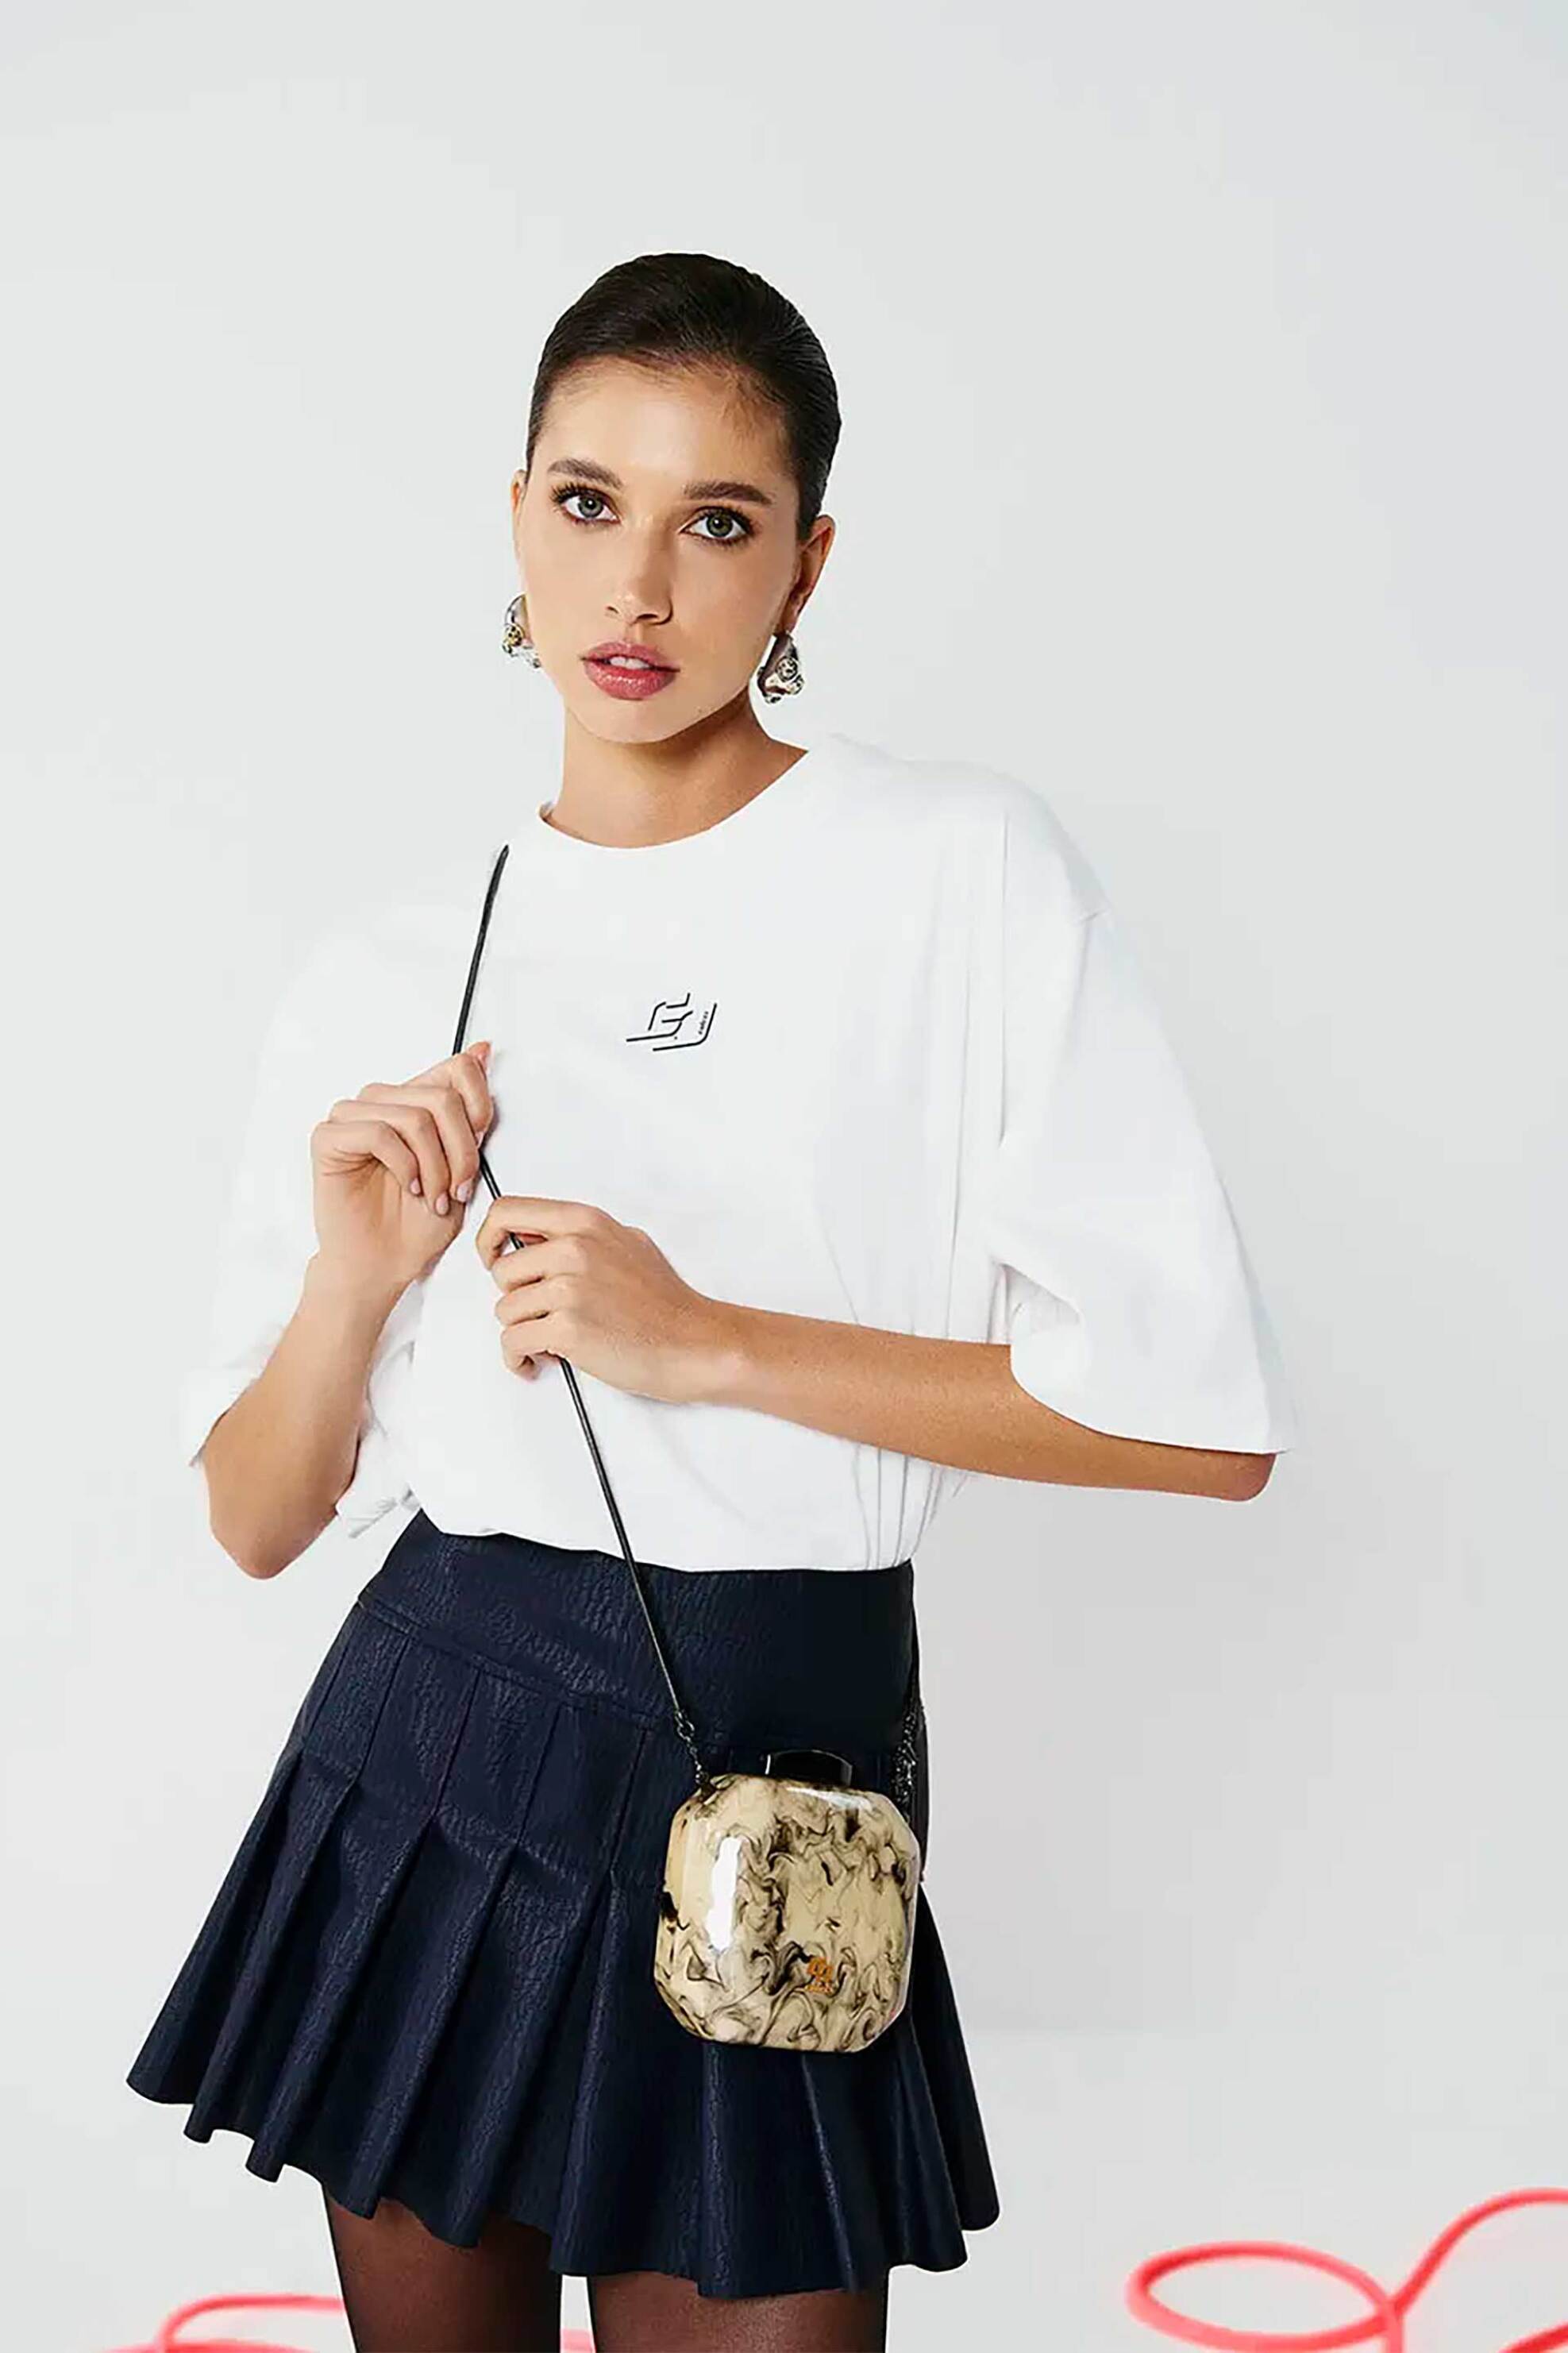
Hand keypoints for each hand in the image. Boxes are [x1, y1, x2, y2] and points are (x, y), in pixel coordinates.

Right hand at [310, 1043, 494, 1303]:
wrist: (384, 1265)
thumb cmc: (417, 1223)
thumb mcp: (462, 1165)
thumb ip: (470, 1111)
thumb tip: (482, 1048)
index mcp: (414, 1100)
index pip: (456, 1068)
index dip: (479, 1106)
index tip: (480, 1146)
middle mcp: (382, 1101)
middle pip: (441, 1097)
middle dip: (461, 1151)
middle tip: (458, 1189)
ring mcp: (352, 1116)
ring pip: (413, 1116)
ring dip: (435, 1165)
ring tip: (434, 1197)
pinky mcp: (328, 1138)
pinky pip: (378, 1133)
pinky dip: (404, 1165)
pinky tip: (409, 1187)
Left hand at [474, 1196, 735, 1403]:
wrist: (694, 1343)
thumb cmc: (664, 1302)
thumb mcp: (626, 1243)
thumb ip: (580, 1236)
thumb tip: (535, 1239)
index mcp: (584, 1222)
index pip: (507, 1211)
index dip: (488, 1238)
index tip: (493, 1258)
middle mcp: (573, 1248)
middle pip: (501, 1270)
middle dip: (515, 1298)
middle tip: (540, 1314)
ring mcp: (569, 1288)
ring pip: (505, 1310)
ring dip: (521, 1332)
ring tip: (548, 1342)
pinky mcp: (567, 1328)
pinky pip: (512, 1343)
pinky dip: (518, 1358)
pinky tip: (537, 1361)